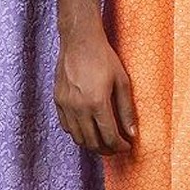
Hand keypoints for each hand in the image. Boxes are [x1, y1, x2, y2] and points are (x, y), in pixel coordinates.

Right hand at [54, 21, 136, 154]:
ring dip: (91, 144)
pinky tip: (86, 128)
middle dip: (107, 149)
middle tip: (116, 147)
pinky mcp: (57, 99)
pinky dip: (77, 133)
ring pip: (78, 138)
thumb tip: (132, 133)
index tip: (126, 145)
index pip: (110, 137)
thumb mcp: (121, 81)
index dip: (120, 146)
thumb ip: (127, 110)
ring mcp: (66, 104)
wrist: (80, 40)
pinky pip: (66, 126)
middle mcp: (79, 107)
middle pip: (93, 142)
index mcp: (98, 102)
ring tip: (102, 140)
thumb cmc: (103, 57)